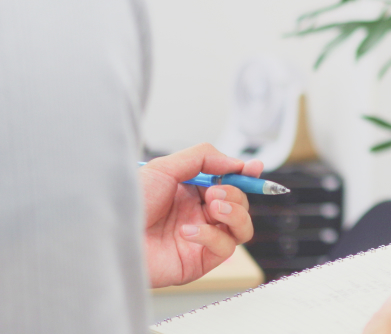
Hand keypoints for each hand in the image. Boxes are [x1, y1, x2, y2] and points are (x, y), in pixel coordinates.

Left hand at [139, 143, 260, 287]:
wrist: (107, 237)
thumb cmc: (128, 204)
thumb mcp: (165, 167)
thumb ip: (204, 157)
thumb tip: (236, 163)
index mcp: (191, 192)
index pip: (229, 183)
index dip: (245, 176)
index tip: (254, 169)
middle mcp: (199, 215)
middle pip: (240, 204)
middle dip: (235, 193)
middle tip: (215, 192)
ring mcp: (201, 238)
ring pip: (242, 227)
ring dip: (235, 212)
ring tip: (213, 206)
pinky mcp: (199, 261)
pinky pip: (225, 247)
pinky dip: (212, 235)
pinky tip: (187, 231)